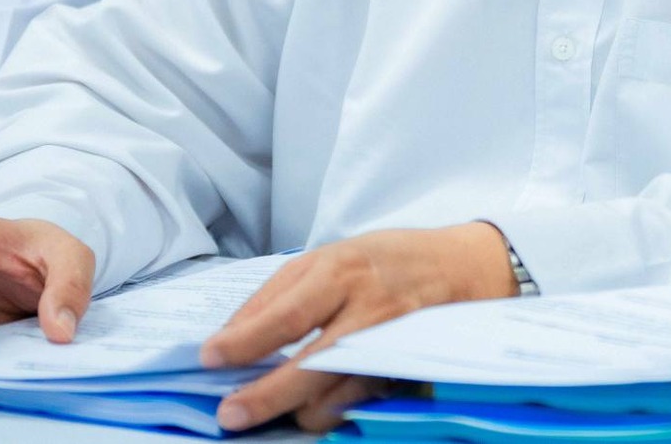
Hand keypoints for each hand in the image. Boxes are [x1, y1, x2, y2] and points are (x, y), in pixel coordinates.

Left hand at [201, 222, 516, 433]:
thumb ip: (278, 294)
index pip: (286, 312)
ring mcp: (390, 344)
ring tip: (272, 407)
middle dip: (265, 394)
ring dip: (297, 409)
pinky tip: (311, 405)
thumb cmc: (383, 260)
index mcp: (341, 271)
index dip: (244, 340)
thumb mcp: (328, 257)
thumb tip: (229, 337)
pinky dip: (331, 410)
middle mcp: (368, 308)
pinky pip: (361, 403)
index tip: (209, 358)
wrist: (461, 265)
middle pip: (310, 363)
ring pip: (336, 395)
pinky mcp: (406, 369)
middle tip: (230, 414)